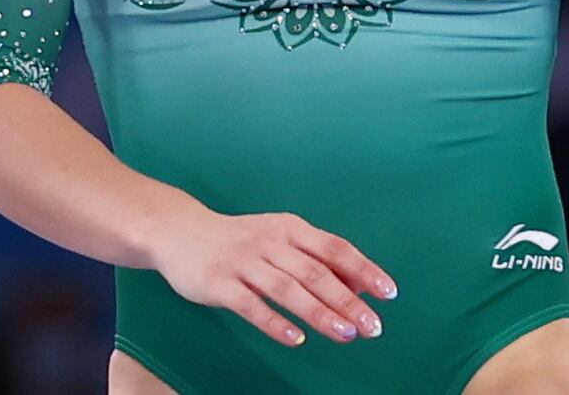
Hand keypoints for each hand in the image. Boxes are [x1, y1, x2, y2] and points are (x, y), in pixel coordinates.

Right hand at [148, 207, 398, 346]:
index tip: (388, 293)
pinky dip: (274, 322)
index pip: (336, 248)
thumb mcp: (280, 240)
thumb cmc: (241, 240)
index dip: (364, 270)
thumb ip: (316, 260)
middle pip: (316, 272)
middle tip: (372, 327)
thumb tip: (359, 286)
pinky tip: (295, 339)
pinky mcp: (219, 283)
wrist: (180, 232)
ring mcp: (244, 262)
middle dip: (348, 301)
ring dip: (320, 313)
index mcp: (291, 229)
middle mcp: (271, 242)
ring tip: (345, 334)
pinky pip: (250, 305)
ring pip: (288, 289)